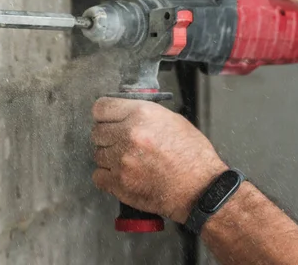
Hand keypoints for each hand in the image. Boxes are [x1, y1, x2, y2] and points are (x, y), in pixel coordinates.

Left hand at [91, 97, 227, 223]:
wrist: (200, 189)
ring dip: (109, 156)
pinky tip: (122, 174)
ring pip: (97, 154)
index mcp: (141, 115)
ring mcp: (121, 160)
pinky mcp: (119, 183)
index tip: (106, 119)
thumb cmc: (193, 156)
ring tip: (128, 160)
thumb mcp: (173, 120)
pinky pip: (98, 176)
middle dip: (107, 136)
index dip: (104, 114)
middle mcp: (128, 135)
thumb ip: (143, 114)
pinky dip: (106, 176)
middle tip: (121, 142)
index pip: (101, 108)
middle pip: (97, 131)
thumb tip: (125, 114)